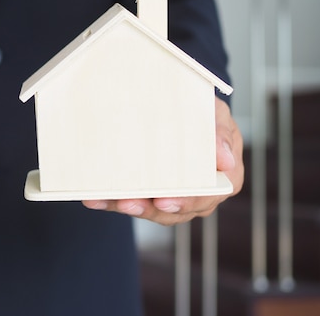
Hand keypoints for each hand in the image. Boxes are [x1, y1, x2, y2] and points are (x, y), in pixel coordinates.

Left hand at [82, 97, 243, 224]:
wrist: (180, 108)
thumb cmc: (202, 111)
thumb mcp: (215, 113)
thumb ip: (219, 133)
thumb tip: (225, 160)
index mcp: (224, 178)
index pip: (208, 196)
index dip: (186, 202)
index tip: (164, 201)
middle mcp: (200, 194)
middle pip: (176, 210)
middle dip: (149, 209)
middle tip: (128, 202)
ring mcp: (173, 197)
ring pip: (151, 211)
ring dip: (128, 207)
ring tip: (108, 199)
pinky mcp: (149, 195)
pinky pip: (131, 202)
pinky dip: (111, 201)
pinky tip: (94, 198)